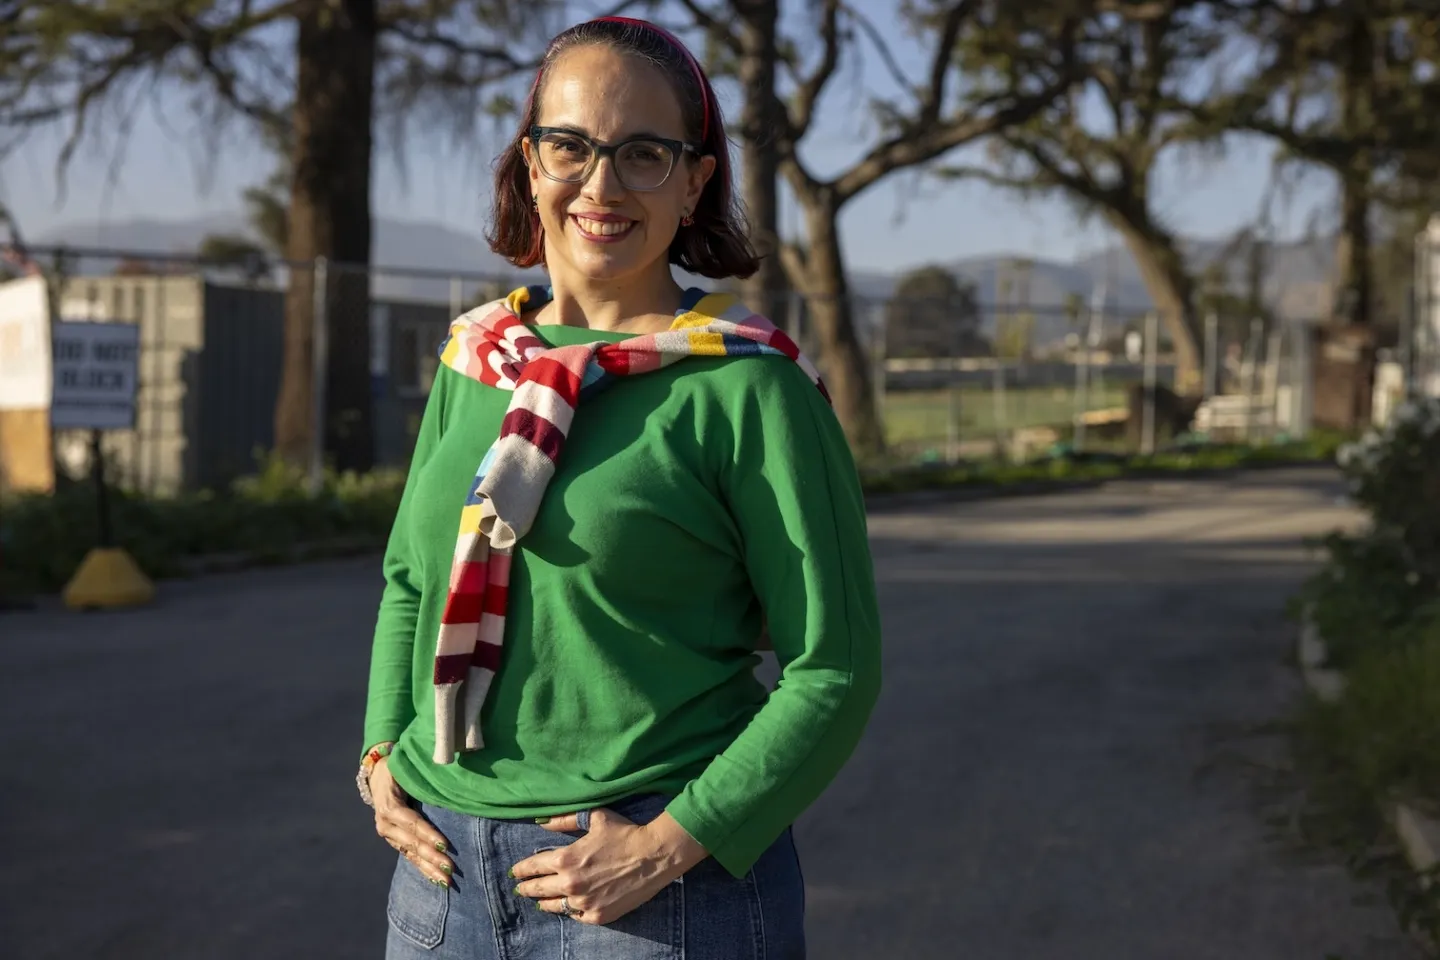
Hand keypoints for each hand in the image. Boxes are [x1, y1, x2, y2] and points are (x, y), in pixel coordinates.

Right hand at [371, 757, 455, 885]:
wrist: (378, 774)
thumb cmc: (400, 767)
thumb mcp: (406, 767)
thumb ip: (422, 775)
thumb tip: (449, 773)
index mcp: (389, 804)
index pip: (411, 822)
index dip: (428, 833)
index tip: (445, 844)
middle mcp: (386, 823)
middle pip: (412, 842)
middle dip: (432, 856)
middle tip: (451, 868)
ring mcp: (388, 834)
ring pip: (411, 854)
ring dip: (429, 868)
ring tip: (447, 881)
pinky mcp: (394, 840)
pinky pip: (409, 856)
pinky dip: (423, 868)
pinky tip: (436, 879)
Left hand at [511, 809, 708, 924]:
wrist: (654, 856)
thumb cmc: (624, 833)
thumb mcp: (594, 818)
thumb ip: (564, 820)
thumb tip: (541, 822)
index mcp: (565, 859)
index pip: (533, 867)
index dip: (522, 869)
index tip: (515, 872)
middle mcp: (570, 884)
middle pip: (538, 889)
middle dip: (526, 887)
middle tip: (519, 888)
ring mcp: (583, 903)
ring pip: (553, 906)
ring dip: (543, 902)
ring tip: (538, 901)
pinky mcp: (598, 916)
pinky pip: (575, 916)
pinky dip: (569, 911)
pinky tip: (566, 908)